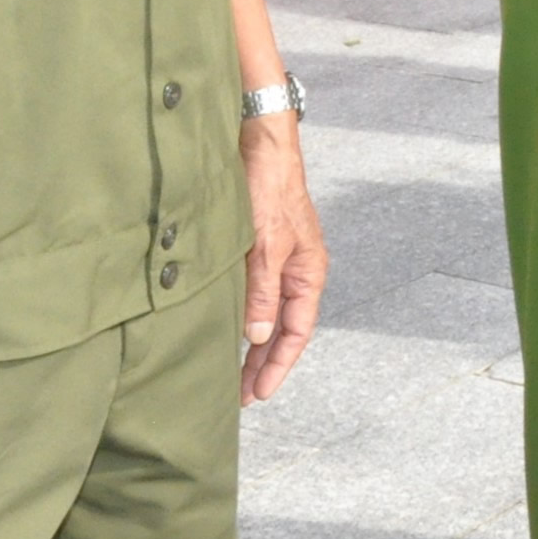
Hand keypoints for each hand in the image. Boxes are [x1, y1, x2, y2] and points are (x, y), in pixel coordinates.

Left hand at [239, 113, 326, 403]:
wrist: (259, 142)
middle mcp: (297, 268)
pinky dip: (244, 316)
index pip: (297, 331)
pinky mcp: (258, 248)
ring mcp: (278, 258)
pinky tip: (229, 328)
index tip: (260, 393)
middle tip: (242, 396)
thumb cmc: (268, 188)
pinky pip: (255, 293)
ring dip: (253, 343)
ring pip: (268, 312)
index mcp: (308, 271)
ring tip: (234, 372)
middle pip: (284, 327)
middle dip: (264, 362)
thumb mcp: (265, 245)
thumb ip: (262, 291)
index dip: (278, 365)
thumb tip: (258, 336)